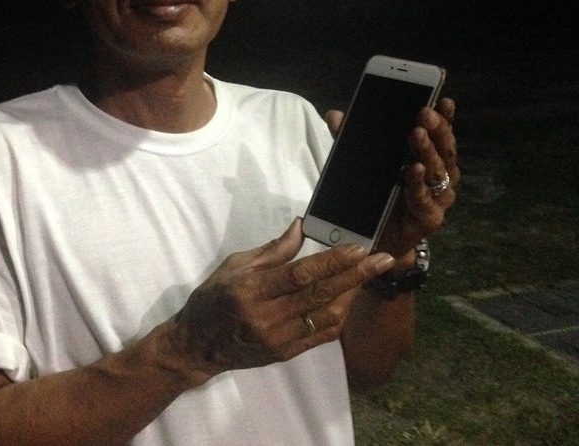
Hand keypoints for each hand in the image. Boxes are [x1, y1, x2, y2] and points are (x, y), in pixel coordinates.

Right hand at [171, 219, 394, 379]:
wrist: (197, 344)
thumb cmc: (213, 299)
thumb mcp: (235, 265)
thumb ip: (272, 250)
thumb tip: (300, 226)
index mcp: (251, 290)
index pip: (300, 274)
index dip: (332, 261)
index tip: (358, 248)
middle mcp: (266, 317)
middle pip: (319, 294)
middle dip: (356, 275)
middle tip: (382, 260)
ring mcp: (277, 339)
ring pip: (326, 316)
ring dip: (352, 295)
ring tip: (369, 275)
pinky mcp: (283, 353)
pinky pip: (320, 334)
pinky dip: (338, 315)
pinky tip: (349, 298)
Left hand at [324, 99, 459, 257]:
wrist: (374, 239)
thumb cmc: (375, 199)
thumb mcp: (360, 165)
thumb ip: (350, 140)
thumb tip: (335, 115)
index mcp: (428, 159)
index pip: (440, 134)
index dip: (444, 117)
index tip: (442, 99)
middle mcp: (439, 177)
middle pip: (444, 150)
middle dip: (435, 129)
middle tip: (424, 113)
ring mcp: (437, 199)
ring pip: (438, 172)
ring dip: (427, 151)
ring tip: (416, 135)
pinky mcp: (429, 219)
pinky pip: (425, 200)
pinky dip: (419, 184)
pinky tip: (414, 170)